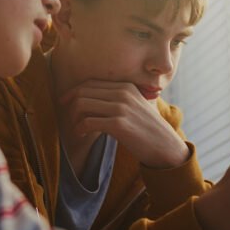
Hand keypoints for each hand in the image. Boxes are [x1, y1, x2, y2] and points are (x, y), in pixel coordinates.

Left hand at [60, 80, 188, 167]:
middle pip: (83, 91)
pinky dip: (80, 128)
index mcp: (125, 86)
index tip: (64, 101)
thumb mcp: (135, 106)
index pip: (91, 83)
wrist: (165, 146)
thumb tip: (90, 99)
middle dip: (70, 104)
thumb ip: (118, 99)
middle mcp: (122, 93)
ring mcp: (121, 107)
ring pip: (82, 104)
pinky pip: (88, 122)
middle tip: (68, 117)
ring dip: (73, 118)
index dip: (73, 91)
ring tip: (76, 128)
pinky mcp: (118, 124)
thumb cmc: (147, 129)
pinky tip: (81, 135)